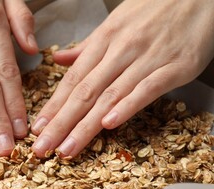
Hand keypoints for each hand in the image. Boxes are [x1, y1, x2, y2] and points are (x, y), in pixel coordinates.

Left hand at [31, 0, 213, 157]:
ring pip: (109, 95)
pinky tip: (109, 125)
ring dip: (85, 125)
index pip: (73, 79)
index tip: (38, 128)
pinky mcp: (175, 66)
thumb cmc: (156, 8)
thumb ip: (88, 46)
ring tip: (67, 149)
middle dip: (60, 123)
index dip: (53, 106)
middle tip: (43, 147)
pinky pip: (147, 88)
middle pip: (85, 92)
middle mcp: (121, 50)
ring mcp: (147, 58)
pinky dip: (127, 106)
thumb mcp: (117, 21)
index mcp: (105, 40)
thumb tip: (59, 60)